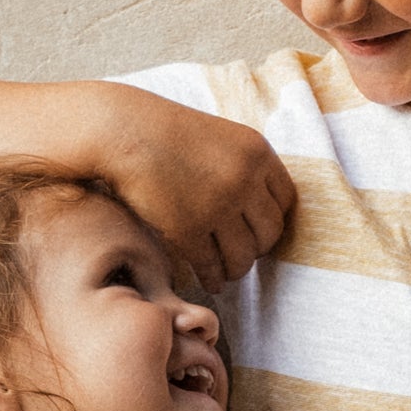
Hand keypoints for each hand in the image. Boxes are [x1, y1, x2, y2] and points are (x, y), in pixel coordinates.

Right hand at [99, 88, 294, 292]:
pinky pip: (211, 265)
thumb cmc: (167, 133)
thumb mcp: (221, 138)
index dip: (274, 220)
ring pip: (244, 256)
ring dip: (236, 269)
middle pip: (270, 232)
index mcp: (258, 153)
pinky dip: (212, 277)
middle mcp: (245, 180)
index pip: (286, 201)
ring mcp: (218, 206)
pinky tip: (209, 281)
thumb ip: (245, 167)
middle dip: (258, 248)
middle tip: (244, 253)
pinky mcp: (189, 229)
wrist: (124, 130)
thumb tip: (259, 210)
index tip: (261, 230)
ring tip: (227, 272)